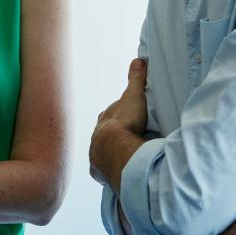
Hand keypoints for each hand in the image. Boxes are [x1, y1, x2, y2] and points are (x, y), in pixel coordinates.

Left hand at [89, 58, 148, 184]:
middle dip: (114, 137)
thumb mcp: (133, 96)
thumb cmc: (125, 121)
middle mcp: (97, 136)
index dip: (119, 115)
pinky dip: (108, 171)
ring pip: (103, 152)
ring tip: (123, 158)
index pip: (111, 114)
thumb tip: (138, 60)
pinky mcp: (99, 170)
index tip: (127, 118)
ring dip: (112, 154)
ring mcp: (97, 153)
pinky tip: (113, 174)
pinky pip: (103, 170)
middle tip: (127, 139)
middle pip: (106, 134)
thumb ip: (136, 80)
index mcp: (105, 118)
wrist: (113, 147)